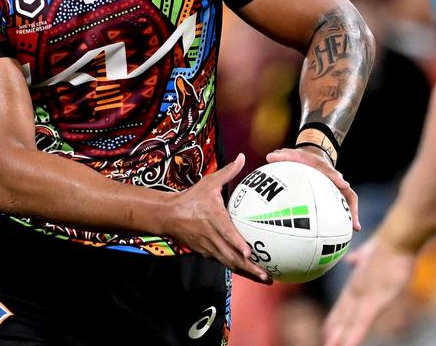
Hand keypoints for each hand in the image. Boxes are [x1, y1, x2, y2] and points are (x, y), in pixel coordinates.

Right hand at [162, 153, 269, 283]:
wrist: (168, 216)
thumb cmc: (191, 198)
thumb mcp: (208, 183)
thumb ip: (228, 172)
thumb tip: (243, 157)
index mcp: (214, 218)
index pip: (226, 233)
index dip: (237, 243)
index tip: (249, 252)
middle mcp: (212, 236)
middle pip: (231, 255)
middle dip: (249, 267)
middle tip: (266, 275)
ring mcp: (208, 246)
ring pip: (228, 262)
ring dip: (246, 272)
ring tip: (264, 278)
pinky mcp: (205, 252)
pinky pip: (223, 262)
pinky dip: (236, 268)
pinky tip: (250, 273)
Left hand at [267, 146, 360, 230]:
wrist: (314, 155)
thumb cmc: (301, 158)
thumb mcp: (291, 154)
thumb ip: (282, 156)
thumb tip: (269, 157)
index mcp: (323, 168)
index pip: (331, 171)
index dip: (337, 177)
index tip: (343, 183)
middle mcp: (334, 179)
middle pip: (346, 191)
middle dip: (351, 203)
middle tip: (354, 218)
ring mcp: (336, 188)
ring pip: (348, 200)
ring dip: (352, 213)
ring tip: (355, 228)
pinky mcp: (335, 195)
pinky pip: (340, 207)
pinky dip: (343, 218)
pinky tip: (344, 231)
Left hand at [324, 237, 416, 345]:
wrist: (396, 238)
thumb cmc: (388, 244)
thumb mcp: (369, 253)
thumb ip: (359, 259)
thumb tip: (351, 260)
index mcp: (357, 284)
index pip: (343, 306)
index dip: (335, 319)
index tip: (326, 329)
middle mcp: (358, 292)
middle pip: (343, 316)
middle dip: (334, 331)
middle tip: (324, 343)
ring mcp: (365, 297)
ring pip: (349, 323)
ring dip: (340, 337)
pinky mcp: (375, 300)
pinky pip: (362, 322)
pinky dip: (353, 336)